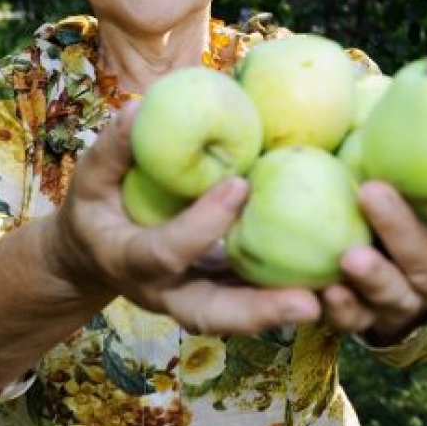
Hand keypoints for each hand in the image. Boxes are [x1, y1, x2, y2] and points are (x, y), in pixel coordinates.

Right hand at [45, 101, 320, 335]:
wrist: (94, 255)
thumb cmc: (96, 206)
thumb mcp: (91, 177)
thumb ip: (113, 148)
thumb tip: (140, 107)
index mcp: (129, 260)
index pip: (166, 252)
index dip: (201, 225)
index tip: (240, 185)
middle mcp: (164, 292)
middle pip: (210, 313)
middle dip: (258, 311)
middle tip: (309, 302)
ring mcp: (191, 299)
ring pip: (239, 317)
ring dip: (285, 311)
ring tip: (335, 298)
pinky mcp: (216, 294)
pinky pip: (252, 302)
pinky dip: (287, 294)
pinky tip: (333, 278)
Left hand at [319, 181, 426, 344]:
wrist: (384, 234)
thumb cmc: (412, 179)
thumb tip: (425, 75)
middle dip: (403, 233)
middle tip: (371, 193)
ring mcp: (407, 302)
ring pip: (395, 297)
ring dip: (372, 278)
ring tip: (348, 257)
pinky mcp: (366, 318)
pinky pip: (352, 320)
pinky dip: (334, 308)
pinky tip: (314, 293)